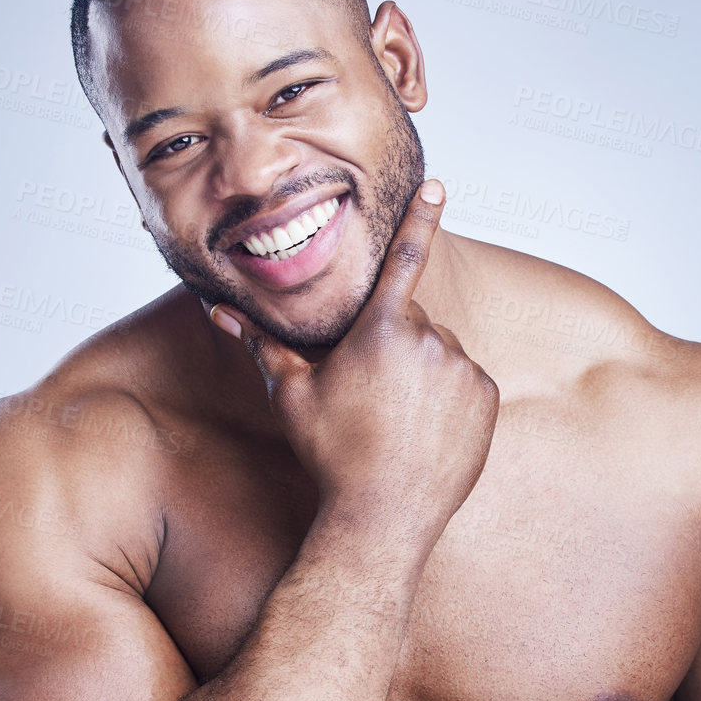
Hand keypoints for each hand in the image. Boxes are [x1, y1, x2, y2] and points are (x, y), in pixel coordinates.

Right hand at [207, 180, 498, 544]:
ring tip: (395, 419)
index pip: (404, 258)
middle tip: (367, 395)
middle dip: (391, 343)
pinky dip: (448, 396)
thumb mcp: (292, 395)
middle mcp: (429, 340)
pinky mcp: (485, 397)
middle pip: (411, 321)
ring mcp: (462, 369)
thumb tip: (215, 311)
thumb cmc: (331, 453)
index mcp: (380, 329)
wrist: (382, 516)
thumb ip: (261, 344)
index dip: (420, 216)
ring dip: (420, 371)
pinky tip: (423, 430)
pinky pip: (465, 381)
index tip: (437, 184)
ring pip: (439, 351)